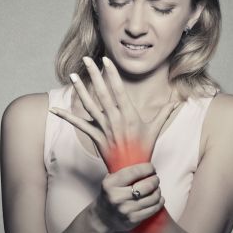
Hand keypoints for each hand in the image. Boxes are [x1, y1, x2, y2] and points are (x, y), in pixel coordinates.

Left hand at [49, 56, 177, 171]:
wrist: (132, 172)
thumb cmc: (144, 149)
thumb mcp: (155, 130)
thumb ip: (164, 113)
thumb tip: (178, 102)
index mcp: (129, 115)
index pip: (119, 90)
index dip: (111, 74)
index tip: (105, 60)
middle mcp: (115, 119)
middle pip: (102, 93)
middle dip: (94, 75)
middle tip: (87, 60)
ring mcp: (104, 128)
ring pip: (89, 105)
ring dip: (80, 90)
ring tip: (73, 75)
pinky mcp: (95, 137)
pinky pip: (79, 125)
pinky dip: (66, 117)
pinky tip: (54, 110)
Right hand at [92, 163, 164, 231]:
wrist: (102, 217)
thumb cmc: (110, 193)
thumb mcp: (110, 180)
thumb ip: (123, 171)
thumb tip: (142, 159)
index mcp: (110, 184)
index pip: (134, 172)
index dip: (147, 168)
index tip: (152, 168)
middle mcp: (117, 197)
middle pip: (146, 185)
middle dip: (155, 180)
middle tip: (155, 178)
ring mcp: (125, 210)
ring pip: (151, 198)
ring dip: (158, 191)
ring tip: (157, 188)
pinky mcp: (133, 220)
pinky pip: (152, 209)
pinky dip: (159, 202)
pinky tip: (159, 198)